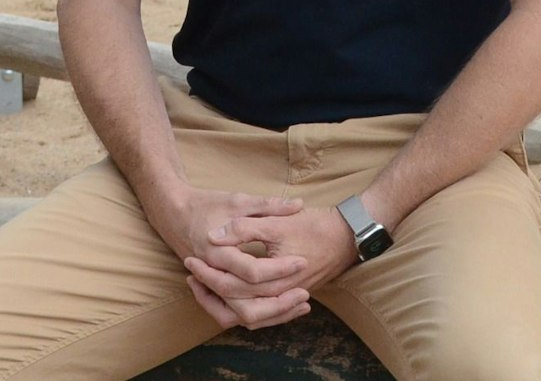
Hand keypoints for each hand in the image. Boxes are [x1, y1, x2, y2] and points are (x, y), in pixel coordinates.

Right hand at [148, 187, 312, 329]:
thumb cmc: (205, 204)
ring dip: (269, 316)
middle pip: (245, 304)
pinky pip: (231, 313)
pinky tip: (279, 309)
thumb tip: (298, 205)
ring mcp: (209, 285)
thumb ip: (268, 205)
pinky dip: (254, 315)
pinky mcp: (212, 290)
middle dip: (278, 303)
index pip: (252, 271)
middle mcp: (213, 273)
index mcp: (218, 252)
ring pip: (238, 316)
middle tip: (305, 293)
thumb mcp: (237, 200)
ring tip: (298, 306)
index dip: (280, 268)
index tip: (302, 262)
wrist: (173, 213)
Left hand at [182, 205, 359, 329]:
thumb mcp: (277, 222)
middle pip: (238, 308)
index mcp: (274, 278)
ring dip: (228, 305)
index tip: (191, 260)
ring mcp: (289, 298)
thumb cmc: (315, 226)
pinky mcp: (293, 296)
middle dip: (211, 293)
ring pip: (252, 317)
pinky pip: (266, 314)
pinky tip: (234, 297)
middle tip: (192, 275)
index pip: (232, 286)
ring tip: (208, 289)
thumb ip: (244, 228)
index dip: (207, 274)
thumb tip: (214, 235)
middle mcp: (281, 294)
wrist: (349, 236)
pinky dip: (247, 309)